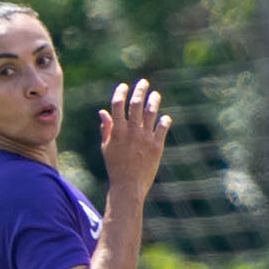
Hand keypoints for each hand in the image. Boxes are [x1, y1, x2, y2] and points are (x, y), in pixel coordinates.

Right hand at [98, 78, 170, 197]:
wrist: (128, 186)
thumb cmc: (115, 167)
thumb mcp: (106, 147)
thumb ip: (106, 128)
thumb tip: (103, 112)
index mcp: (117, 131)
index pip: (118, 105)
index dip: (121, 92)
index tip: (124, 86)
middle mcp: (132, 132)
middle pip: (136, 104)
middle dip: (140, 90)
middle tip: (144, 82)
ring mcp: (145, 138)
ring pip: (151, 113)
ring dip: (154, 101)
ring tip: (155, 95)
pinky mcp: (157, 146)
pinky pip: (162, 128)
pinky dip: (164, 120)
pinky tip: (164, 117)